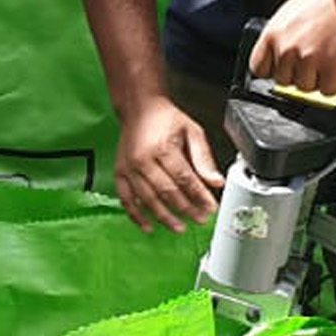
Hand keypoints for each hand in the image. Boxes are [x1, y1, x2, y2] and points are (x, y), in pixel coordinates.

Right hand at [114, 96, 224, 232]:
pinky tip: (148, 226)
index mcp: (162, 147)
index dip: (199, 196)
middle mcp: (142, 159)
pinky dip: (136, 215)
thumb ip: (204, 157)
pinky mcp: (119, 173)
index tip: (211, 207)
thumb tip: (215, 181)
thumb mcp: (192, 131)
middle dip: (186, 209)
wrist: (139, 108)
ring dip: (164, 217)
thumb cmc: (165, 118)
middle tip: (200, 219)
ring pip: (147, 199)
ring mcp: (128, 168)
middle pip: (167, 191)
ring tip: (179, 227)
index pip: (185, 179)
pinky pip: (126, 199)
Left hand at [249, 0, 335, 96]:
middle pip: (282, 80)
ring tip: (325, 64)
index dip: (273, 70)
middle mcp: (287, 48)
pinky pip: (327, 91)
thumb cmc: (326, 1)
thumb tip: (275, 55)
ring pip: (304, 88)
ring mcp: (308, 59)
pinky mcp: (331, 67)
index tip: (284, 68)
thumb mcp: (290, 12)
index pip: (258, 68)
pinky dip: (333, 86)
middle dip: (296, 75)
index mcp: (273, 34)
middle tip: (311, 63)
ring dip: (316, 80)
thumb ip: (280, 35)